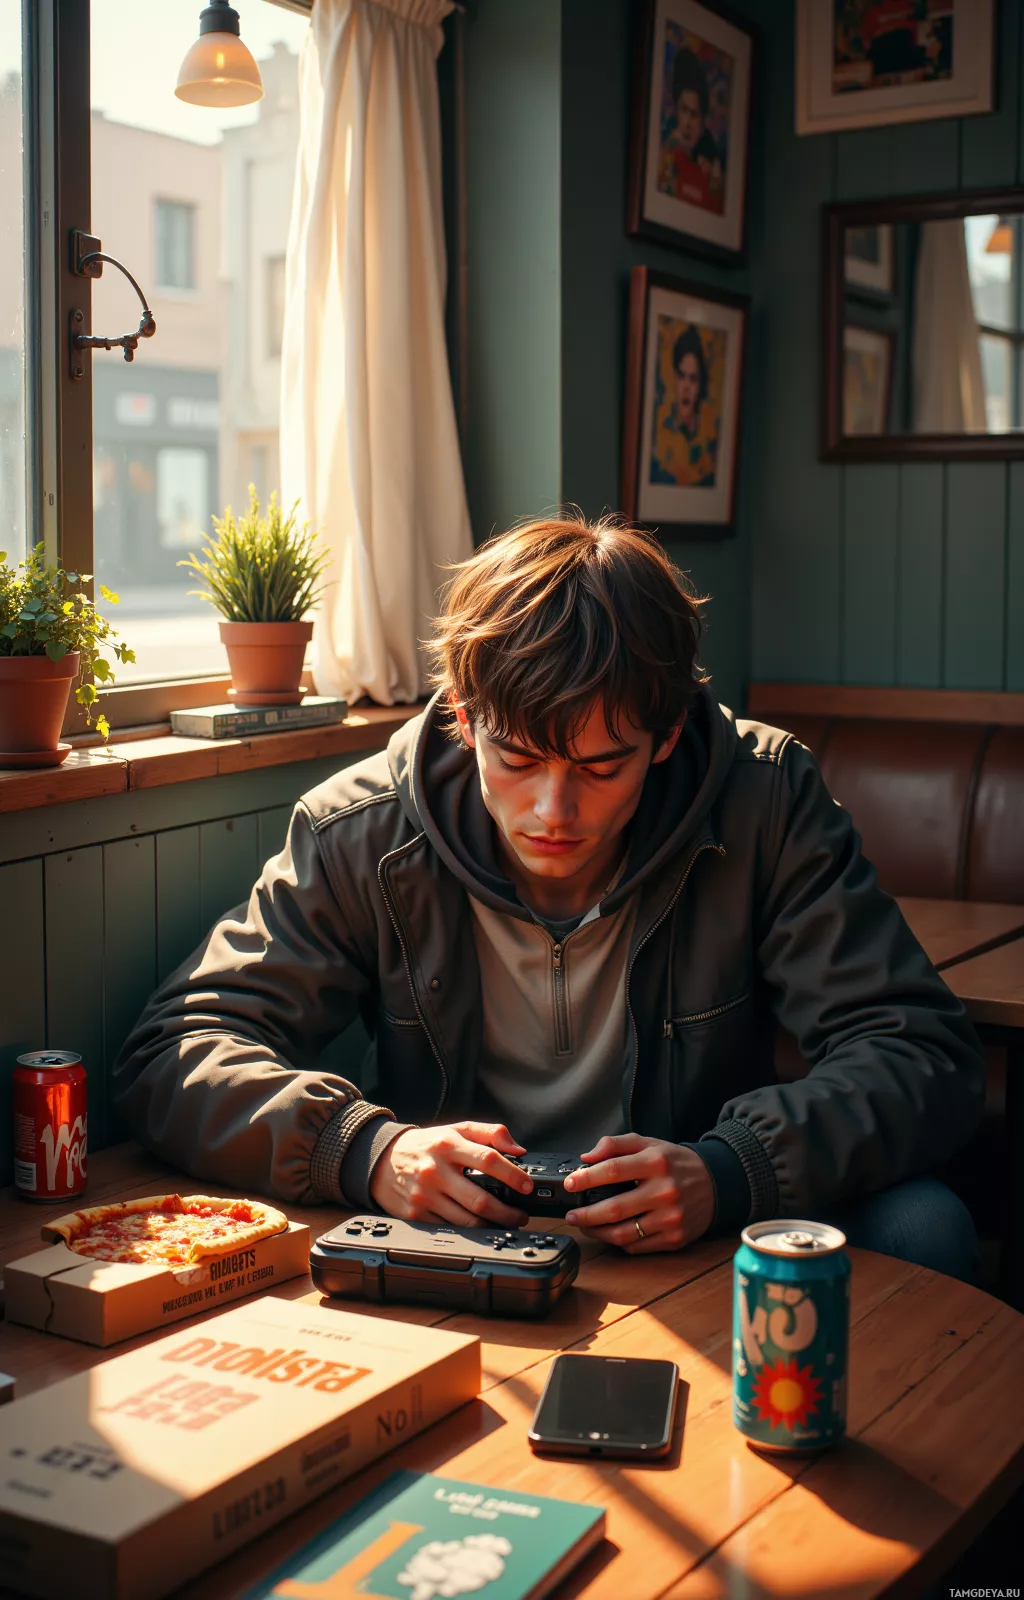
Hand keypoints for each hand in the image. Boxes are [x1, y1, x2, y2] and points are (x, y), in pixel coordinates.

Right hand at [369, 1121, 532, 1227]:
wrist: (381, 1160)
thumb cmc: (425, 1146)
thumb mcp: (455, 1129)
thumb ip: (490, 1133)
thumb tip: (518, 1150)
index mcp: (448, 1145)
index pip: (487, 1159)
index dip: (512, 1175)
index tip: (527, 1186)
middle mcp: (436, 1171)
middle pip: (479, 1199)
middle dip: (507, 1212)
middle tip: (521, 1216)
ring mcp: (424, 1196)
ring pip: (467, 1220)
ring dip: (492, 1226)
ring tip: (506, 1223)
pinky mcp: (416, 1216)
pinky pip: (450, 1229)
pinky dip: (469, 1232)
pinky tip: (480, 1228)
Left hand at [563, 1134, 714, 1252]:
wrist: (716, 1183)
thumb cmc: (676, 1163)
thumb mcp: (649, 1143)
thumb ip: (615, 1144)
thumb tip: (587, 1157)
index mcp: (656, 1162)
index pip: (613, 1170)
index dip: (586, 1178)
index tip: (570, 1184)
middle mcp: (665, 1191)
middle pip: (614, 1208)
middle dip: (585, 1214)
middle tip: (571, 1214)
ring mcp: (671, 1218)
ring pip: (624, 1234)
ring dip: (597, 1232)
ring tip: (585, 1226)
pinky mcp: (675, 1239)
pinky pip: (638, 1246)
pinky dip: (619, 1242)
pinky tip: (610, 1234)